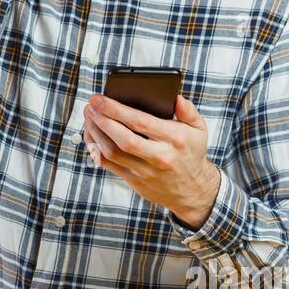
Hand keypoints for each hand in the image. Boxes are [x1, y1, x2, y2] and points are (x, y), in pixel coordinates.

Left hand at [81, 92, 220, 227]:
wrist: (193, 190)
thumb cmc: (191, 153)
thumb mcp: (199, 130)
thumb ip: (189, 112)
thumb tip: (176, 98)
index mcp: (174, 139)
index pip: (141, 122)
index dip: (116, 109)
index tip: (100, 98)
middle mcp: (159, 156)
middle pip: (123, 138)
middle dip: (102, 120)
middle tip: (90, 106)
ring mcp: (145, 171)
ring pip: (112, 152)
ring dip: (95, 133)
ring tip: (88, 117)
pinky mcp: (134, 181)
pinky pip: (109, 164)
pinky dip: (96, 149)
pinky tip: (91, 135)